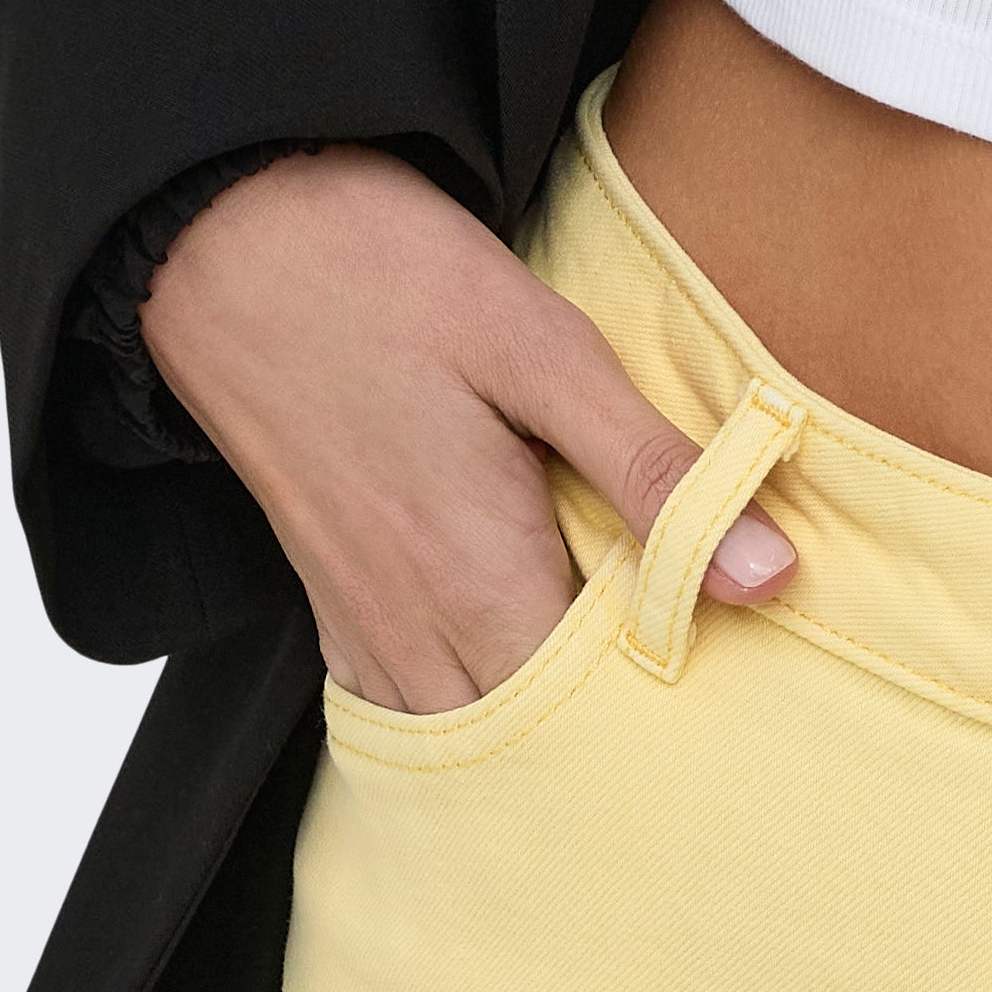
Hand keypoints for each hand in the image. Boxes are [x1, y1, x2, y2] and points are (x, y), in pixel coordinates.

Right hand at [144, 147, 793, 710]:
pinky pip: (401, 717)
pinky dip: (463, 727)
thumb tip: (770, 576)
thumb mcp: (542, 348)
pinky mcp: (332, 609)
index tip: (726, 716)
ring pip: (467, 750)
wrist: (221, 235)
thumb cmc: (383, 273)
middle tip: (685, 739)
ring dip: (537, 748)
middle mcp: (418, 632)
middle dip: (607, 755)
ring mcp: (367, 629)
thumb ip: (653, 471)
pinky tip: (508, 701)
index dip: (668, 731)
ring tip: (610, 728)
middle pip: (535, 754)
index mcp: (482, 580)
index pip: (599, 721)